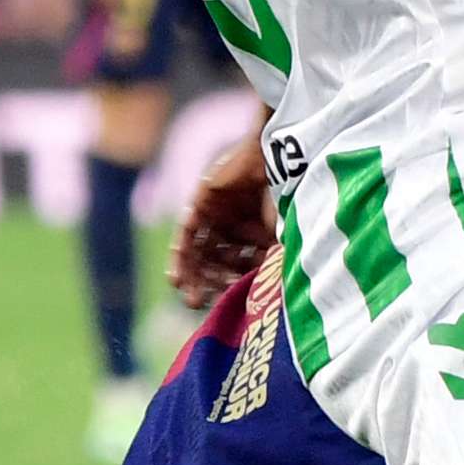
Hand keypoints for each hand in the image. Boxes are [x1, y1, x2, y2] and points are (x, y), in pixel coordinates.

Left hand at [173, 128, 275, 308]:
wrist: (278, 160)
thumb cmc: (286, 197)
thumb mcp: (278, 237)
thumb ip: (268, 262)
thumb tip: (264, 297)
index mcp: (254, 233)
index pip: (238, 265)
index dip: (231, 284)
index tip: (226, 303)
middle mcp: (233, 225)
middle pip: (214, 260)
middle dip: (206, 283)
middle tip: (198, 305)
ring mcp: (216, 213)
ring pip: (199, 249)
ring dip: (191, 273)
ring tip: (186, 294)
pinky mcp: (202, 202)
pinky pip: (187, 233)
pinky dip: (181, 255)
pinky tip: (176, 276)